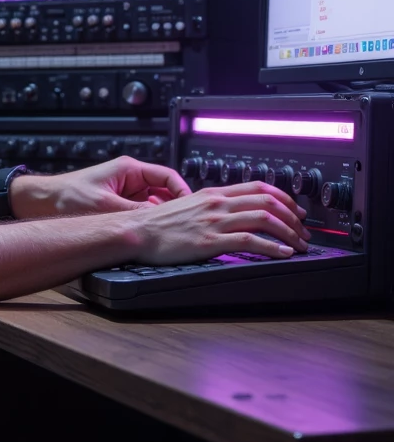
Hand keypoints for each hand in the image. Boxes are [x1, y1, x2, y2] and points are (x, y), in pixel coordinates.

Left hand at [15, 156, 189, 218]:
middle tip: (185, 225)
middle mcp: (129, 178)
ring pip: (154, 205)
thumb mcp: (103, 206)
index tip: (192, 208)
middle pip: (164, 192)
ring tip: (171, 233)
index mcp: (129, 169)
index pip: (167, 176)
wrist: (40, 202)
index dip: (183, 192)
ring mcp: (124, 192)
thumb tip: (158, 222)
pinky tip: (151, 237)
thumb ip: (132, 214)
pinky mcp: (117, 205)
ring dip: (160, 218)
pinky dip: (147, 224)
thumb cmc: (66, 196)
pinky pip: (141, 214)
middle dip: (174, 208)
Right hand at [128, 181, 310, 265]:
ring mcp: (215, 222)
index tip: (296, 210)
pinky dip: (271, 247)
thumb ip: (209, 207)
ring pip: (264, 219)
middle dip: (293, 217)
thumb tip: (227, 214)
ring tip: (299, 245)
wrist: (136, 231)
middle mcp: (217, 204)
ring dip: (288, 232)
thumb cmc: (157, 224)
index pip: (258, 187)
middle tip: (304, 231)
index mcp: (213, 194)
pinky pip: (249, 241)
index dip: (284, 197)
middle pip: (267, 201)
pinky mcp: (210, 241)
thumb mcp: (187, 207)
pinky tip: (282, 254)